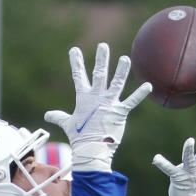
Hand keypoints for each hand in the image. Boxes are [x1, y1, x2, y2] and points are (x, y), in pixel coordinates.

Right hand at [44, 44, 151, 171]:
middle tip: (103, 46)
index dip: (76, 63)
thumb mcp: (67, 124)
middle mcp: (97, 98)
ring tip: (125, 58)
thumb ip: (58, 116)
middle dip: (102, 59)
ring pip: (117, 83)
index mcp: (84, 98)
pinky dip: (140, 94)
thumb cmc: (79, 138)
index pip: (78, 76)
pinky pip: (132, 101)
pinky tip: (148, 85)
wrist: (91, 150)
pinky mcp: (120, 113)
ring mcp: (109, 104)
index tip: (74, 50)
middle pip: (99, 74)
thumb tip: (47, 115)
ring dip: (122, 70)